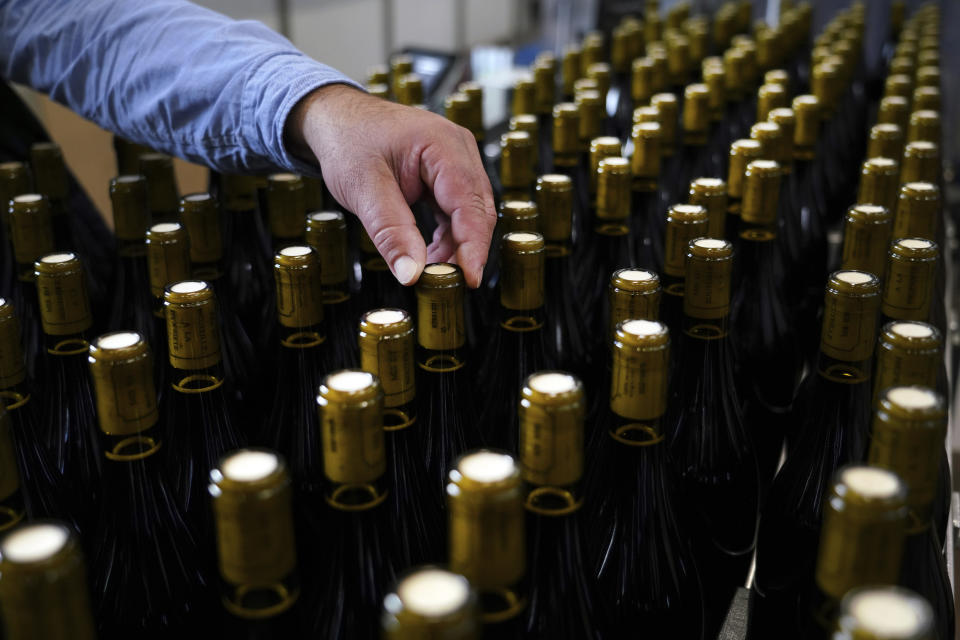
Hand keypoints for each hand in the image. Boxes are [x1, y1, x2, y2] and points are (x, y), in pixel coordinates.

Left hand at [286, 84, 495, 287]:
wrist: (335, 118)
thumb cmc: (347, 139)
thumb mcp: (363, 188)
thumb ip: (390, 231)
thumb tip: (411, 273)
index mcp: (443, 145)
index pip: (470, 204)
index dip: (473, 246)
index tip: (468, 279)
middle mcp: (458, 150)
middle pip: (477, 211)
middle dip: (465, 250)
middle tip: (446, 284)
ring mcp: (456, 161)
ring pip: (469, 215)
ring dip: (455, 246)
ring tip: (432, 272)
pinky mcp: (447, 175)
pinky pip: (456, 212)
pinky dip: (447, 236)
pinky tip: (431, 255)